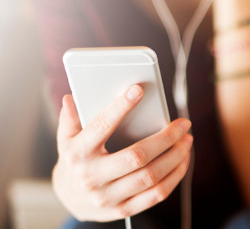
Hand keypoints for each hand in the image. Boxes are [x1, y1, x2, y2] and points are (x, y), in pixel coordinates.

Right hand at [53, 85, 192, 221]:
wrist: (69, 196)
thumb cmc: (72, 160)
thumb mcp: (65, 138)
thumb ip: (69, 118)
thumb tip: (70, 98)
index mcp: (78, 153)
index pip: (101, 126)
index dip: (120, 107)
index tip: (138, 90)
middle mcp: (92, 176)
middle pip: (137, 156)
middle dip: (166, 138)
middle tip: (183, 124)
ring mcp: (108, 196)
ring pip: (151, 177)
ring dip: (175, 157)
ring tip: (187, 140)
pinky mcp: (122, 209)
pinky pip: (155, 195)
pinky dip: (174, 177)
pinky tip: (182, 162)